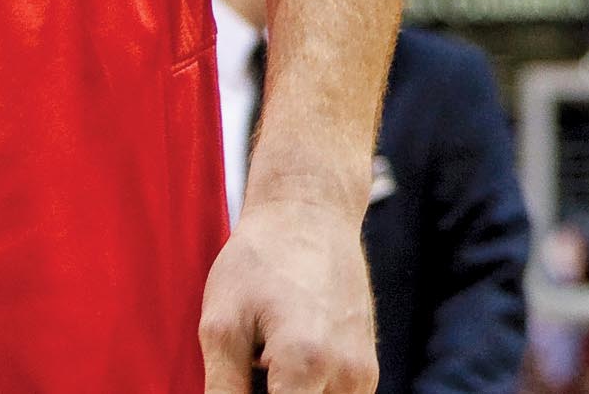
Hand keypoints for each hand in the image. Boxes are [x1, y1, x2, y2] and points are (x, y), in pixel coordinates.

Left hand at [199, 198, 377, 392]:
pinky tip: (282, 364)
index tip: (237, 384)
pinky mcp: (367, 368)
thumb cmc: (260, 260)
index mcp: (307, 363)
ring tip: (262, 366)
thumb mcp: (221, 326)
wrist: (312, 213)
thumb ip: (222, 390)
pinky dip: (306, 393)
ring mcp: (363, 372)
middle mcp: (346, 373)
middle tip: (248, 366)